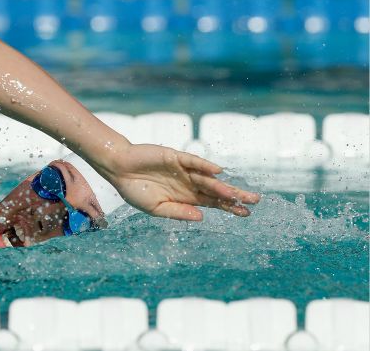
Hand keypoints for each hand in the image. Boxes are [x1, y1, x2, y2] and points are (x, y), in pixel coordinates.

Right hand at [104, 144, 259, 220]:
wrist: (118, 169)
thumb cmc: (134, 190)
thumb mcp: (155, 209)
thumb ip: (178, 212)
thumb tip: (201, 218)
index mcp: (185, 197)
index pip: (213, 203)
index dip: (229, 208)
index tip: (246, 214)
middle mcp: (189, 183)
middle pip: (216, 190)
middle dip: (234, 196)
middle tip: (255, 201)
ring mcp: (183, 170)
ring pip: (208, 178)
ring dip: (223, 185)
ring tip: (238, 193)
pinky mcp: (175, 157)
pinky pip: (193, 161)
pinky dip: (204, 165)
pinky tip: (217, 171)